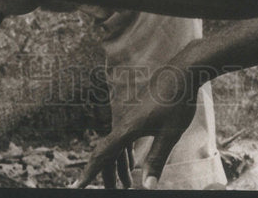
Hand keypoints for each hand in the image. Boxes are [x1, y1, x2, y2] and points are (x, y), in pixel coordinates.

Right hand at [73, 64, 198, 188]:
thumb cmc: (178, 101)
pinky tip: (133, 162)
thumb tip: (147, 186)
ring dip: (118, 165)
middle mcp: (123, 121)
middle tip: (113, 192)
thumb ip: (156, 160)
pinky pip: (124, 136)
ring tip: (126, 184)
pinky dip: (125, 152)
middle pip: (107, 153)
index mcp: (127, 128)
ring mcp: (128, 115)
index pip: (102, 156)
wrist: (182, 72)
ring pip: (116, 145)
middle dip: (107, 175)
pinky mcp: (136, 112)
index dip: (88, 173)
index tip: (75, 187)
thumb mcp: (170, 134)